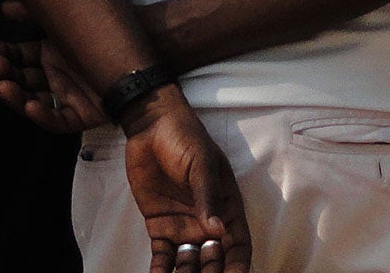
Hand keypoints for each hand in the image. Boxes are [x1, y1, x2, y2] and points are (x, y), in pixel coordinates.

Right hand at [0, 0, 103, 132]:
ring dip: (16, 94)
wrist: (150, 44)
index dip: (5, 55)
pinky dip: (43, 114)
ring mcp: (68, 96)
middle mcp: (57, 77)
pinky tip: (32, 104)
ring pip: (33, 101)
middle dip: (6, 72)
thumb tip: (6, 5)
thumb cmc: (111, 30)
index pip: (20, 58)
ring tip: (4, 84)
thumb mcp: (72, 19)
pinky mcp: (82, 114)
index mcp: (52, 56)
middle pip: (23, 79)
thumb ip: (38, 13)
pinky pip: (57, 119)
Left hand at [122, 90, 250, 272]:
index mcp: (227, 206)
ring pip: (189, 264)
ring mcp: (183, 227)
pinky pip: (162, 259)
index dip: (238, 265)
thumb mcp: (201, 165)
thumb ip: (208, 197)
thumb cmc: (186, 140)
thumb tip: (217, 230)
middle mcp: (208, 222)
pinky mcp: (159, 228)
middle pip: (215, 260)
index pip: (238, 244)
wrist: (151, 130)